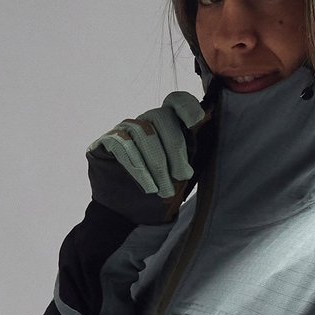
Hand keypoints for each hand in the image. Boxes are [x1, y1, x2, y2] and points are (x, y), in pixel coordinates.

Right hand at [86, 92, 210, 223]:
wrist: (128, 213)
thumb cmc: (159, 188)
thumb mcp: (181, 171)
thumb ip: (193, 150)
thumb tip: (208, 123)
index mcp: (168, 123)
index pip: (176, 101)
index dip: (186, 105)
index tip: (196, 121)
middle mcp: (146, 120)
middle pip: (163, 117)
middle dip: (176, 149)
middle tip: (182, 177)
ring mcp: (125, 129)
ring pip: (144, 134)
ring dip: (157, 165)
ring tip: (164, 190)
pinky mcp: (106, 141)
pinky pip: (124, 146)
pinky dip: (139, 168)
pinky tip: (148, 186)